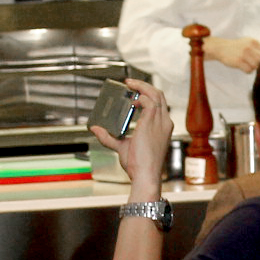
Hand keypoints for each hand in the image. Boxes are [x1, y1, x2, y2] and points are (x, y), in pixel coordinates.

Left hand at [94, 79, 172, 200]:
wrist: (145, 175)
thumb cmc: (138, 166)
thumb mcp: (122, 148)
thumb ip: (109, 138)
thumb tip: (95, 129)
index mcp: (163, 128)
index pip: (159, 105)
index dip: (148, 95)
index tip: (134, 93)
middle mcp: (164, 123)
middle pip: (159, 95)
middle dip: (145, 86)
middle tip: (130, 84)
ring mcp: (160, 122)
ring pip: (156, 94)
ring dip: (142, 86)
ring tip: (129, 84)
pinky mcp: (151, 122)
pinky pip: (148, 101)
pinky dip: (139, 96)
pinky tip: (130, 99)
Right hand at [203, 36, 259, 74]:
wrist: (221, 48)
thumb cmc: (237, 47)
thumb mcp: (248, 42)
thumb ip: (259, 47)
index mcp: (254, 42)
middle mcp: (249, 47)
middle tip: (254, 63)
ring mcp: (244, 54)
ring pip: (256, 66)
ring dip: (253, 67)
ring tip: (247, 64)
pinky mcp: (238, 61)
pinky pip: (249, 70)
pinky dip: (247, 71)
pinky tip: (242, 67)